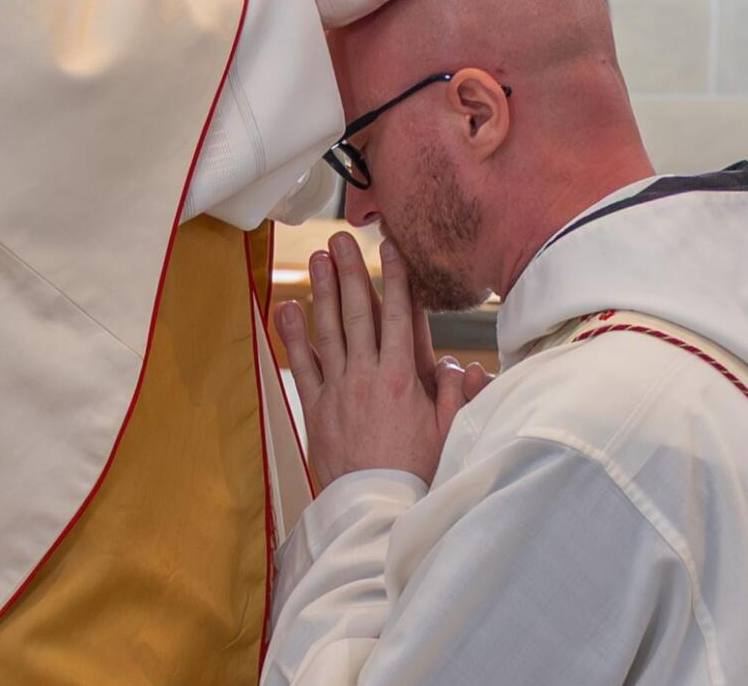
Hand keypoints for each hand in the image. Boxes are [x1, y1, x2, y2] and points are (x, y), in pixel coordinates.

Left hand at [275, 232, 489, 488]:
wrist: (376, 508)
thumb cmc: (417, 473)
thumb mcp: (450, 432)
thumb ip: (455, 393)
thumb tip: (460, 363)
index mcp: (404, 377)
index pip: (400, 315)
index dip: (396, 279)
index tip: (389, 249)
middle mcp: (369, 374)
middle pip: (360, 312)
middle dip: (351, 271)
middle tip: (341, 239)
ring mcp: (339, 389)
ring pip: (329, 329)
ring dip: (322, 291)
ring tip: (316, 259)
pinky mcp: (316, 408)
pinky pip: (302, 365)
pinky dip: (293, 336)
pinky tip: (287, 308)